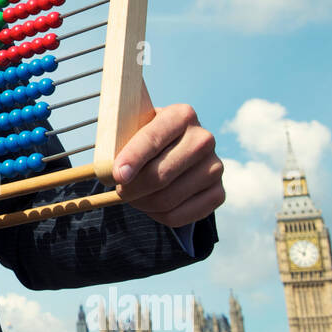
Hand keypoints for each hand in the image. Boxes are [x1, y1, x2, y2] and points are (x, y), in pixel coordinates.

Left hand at [112, 102, 224, 227]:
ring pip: (168, 199)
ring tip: (133, 197)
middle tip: (119, 191)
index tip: (116, 176)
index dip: (133, 159)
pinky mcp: (218, 193)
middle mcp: (204, 139)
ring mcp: (215, 167)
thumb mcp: (136, 128)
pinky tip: (151, 206)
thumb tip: (113, 171)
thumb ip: (122, 140)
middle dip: (132, 189)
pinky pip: (180, 216)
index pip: (153, 139)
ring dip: (142, 204)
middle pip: (160, 175)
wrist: (177, 149)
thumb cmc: (148, 139)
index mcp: (181, 115)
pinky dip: (158, 216)